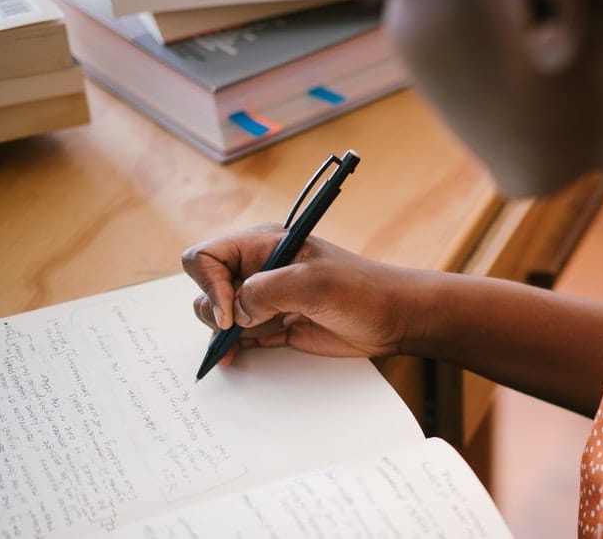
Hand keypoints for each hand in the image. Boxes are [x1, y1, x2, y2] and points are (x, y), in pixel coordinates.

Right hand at [181, 223, 424, 362]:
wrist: (395, 318)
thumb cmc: (363, 291)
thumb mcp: (313, 283)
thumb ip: (265, 292)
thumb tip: (233, 311)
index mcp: (264, 245)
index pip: (207, 257)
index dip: (209, 284)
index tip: (230, 310)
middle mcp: (260, 268)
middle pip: (208, 287)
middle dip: (213, 311)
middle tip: (236, 328)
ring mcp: (267, 298)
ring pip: (220, 314)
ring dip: (221, 333)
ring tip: (233, 349)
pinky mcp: (277, 325)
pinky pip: (241, 335)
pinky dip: (232, 347)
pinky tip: (234, 357)